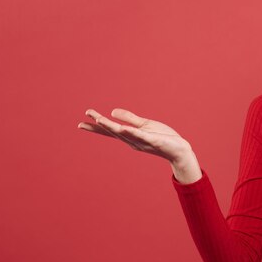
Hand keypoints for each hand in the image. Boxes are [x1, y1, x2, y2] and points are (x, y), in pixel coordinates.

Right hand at [78, 108, 192, 163]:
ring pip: (124, 134)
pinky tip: (122, 128)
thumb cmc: (163, 138)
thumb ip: (130, 118)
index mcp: (130, 136)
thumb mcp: (144, 125)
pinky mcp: (153, 140)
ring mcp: (142, 141)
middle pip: (112, 132)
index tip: (82, 121)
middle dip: (98, 126)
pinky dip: (131, 132)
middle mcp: (132, 140)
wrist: (179, 150)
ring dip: (111, 127)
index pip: (110, 130)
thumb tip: (112, 111)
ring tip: (99, 119)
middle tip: (82, 122)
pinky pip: (141, 136)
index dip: (97, 126)